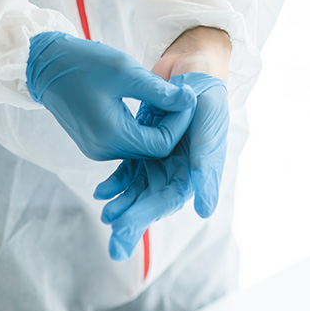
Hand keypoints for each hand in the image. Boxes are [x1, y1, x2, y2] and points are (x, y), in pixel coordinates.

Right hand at [25, 32, 195, 160]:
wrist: (45, 64)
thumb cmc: (83, 63)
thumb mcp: (125, 71)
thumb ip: (159, 91)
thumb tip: (189, 101)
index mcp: (110, 136)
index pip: (161, 145)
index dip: (180, 123)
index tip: (187, 98)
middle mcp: (103, 151)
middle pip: (153, 150)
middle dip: (172, 125)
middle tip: (181, 97)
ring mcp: (98, 150)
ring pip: (143, 147)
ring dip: (159, 126)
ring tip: (168, 99)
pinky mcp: (96, 142)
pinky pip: (129, 142)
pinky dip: (144, 127)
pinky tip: (150, 106)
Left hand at [94, 27, 230, 259]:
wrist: (191, 65)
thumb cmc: (205, 94)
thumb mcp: (206, 126)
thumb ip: (205, 165)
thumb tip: (203, 209)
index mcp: (195, 169)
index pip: (168, 199)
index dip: (146, 214)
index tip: (123, 226)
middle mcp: (177, 168)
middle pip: (152, 200)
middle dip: (133, 221)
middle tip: (114, 244)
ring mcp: (160, 157)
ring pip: (138, 188)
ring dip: (123, 204)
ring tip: (107, 217)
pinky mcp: (145, 144)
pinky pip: (129, 169)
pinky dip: (117, 181)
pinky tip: (103, 191)